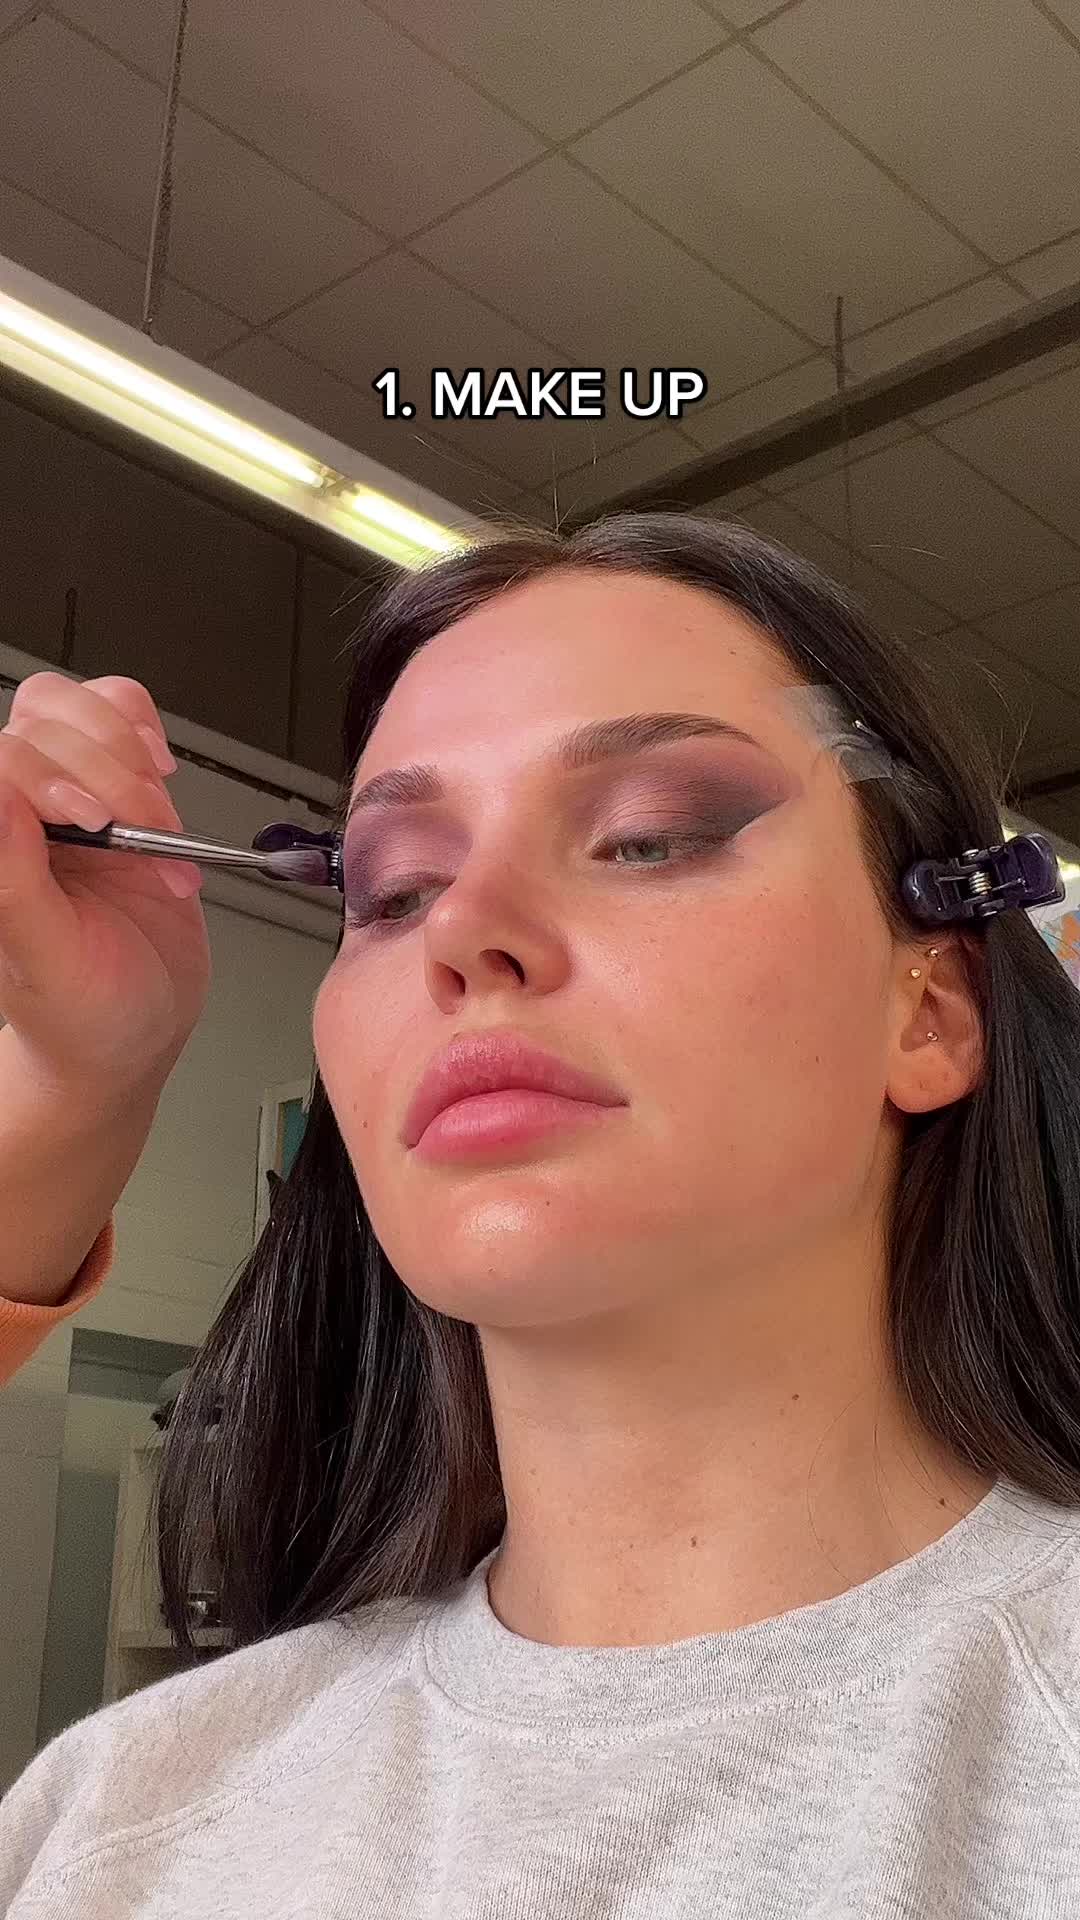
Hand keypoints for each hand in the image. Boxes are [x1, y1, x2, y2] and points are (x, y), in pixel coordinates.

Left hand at [0, 672, 210, 1103]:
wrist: (137, 1032)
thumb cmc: (81, 1016)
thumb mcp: (48, 967)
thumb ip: (12, 887)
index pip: (1, 763)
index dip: (50, 776)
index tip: (95, 823)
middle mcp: (16, 818)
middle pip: (43, 727)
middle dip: (108, 779)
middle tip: (140, 842)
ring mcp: (65, 796)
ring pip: (79, 708)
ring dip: (132, 759)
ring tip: (156, 824)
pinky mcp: (115, 787)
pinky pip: (120, 714)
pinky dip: (146, 731)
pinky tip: (160, 777)